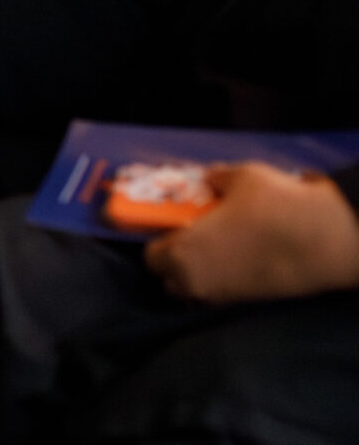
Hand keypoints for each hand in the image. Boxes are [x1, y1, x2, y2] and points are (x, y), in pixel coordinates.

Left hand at [145, 164, 358, 304]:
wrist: (331, 240)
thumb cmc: (277, 208)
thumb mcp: (242, 177)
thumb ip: (217, 179)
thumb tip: (210, 179)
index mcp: (183, 254)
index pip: (151, 258)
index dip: (158, 239)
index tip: (169, 224)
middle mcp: (198, 283)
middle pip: (172, 279)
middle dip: (176, 261)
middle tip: (191, 235)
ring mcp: (227, 298)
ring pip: (198, 290)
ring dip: (200, 272)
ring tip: (217, 245)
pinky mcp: (254, 303)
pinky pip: (225, 293)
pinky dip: (225, 278)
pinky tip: (242, 254)